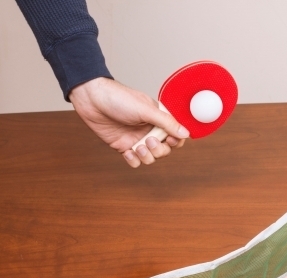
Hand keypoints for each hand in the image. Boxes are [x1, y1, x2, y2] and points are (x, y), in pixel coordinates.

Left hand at [69, 77, 189, 167]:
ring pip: (151, 158)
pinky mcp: (124, 146)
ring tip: (137, 147)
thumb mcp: (146, 110)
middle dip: (159, 150)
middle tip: (148, 140)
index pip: (176, 136)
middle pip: (165, 150)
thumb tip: (186, 133)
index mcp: (159, 119)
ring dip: (147, 156)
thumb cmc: (118, 98)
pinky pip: (135, 161)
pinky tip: (127, 152)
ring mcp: (138, 139)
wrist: (91, 99)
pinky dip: (133, 160)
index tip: (170, 140)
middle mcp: (150, 130)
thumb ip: (167, 123)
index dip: (176, 142)